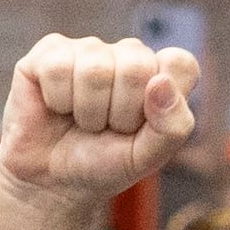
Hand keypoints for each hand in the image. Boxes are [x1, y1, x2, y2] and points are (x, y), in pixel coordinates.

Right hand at [0, 34, 198, 229]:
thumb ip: (171, 127)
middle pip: (137, 67)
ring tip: (82, 121)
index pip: (180, 64)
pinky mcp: (50, 51)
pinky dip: (57, 100)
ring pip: (94, 69)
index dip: (164, 99)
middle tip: (107, 128)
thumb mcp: (146, 158)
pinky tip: (56, 107)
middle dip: (120, 112)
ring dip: (87, 111)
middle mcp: (127, 54)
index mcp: (160, 74)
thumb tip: (161, 82)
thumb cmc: (103, 164)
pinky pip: (58, 67)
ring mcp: (89, 49)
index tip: (143, 125)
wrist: (52, 180)